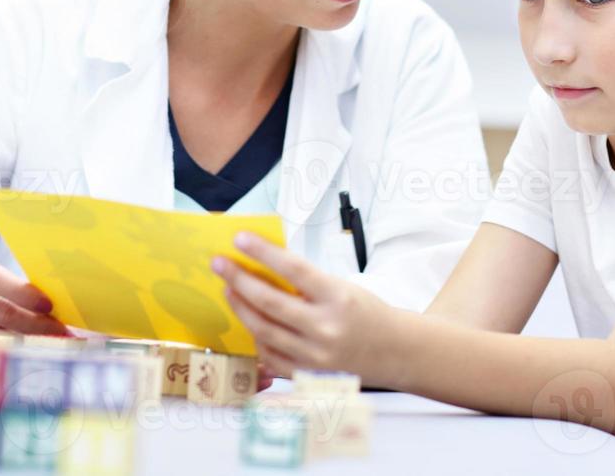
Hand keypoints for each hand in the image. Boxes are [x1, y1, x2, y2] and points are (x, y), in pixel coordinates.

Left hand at [212, 232, 394, 384]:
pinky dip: (255, 335)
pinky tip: (248, 319)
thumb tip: (263, 266)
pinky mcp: (306, 375)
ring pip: (263, 329)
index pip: (293, 269)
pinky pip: (269, 355)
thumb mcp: (341, 287)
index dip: (263, 252)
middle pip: (269, 301)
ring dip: (240, 306)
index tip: (240, 239)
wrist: (394, 352)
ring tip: (228, 288)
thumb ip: (306, 281)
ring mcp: (314, 356)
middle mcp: (325, 328)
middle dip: (239, 279)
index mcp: (338, 297)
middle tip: (220, 264)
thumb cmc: (365, 313)